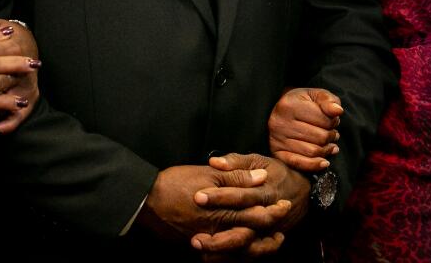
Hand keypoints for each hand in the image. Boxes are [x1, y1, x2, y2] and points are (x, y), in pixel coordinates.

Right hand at [137, 162, 291, 252]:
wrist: (146, 202)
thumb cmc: (175, 184)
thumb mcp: (208, 175)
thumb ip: (236, 177)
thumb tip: (261, 177)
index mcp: (224, 211)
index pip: (258, 215)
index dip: (274, 211)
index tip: (284, 205)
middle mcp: (219, 231)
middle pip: (253, 238)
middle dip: (269, 235)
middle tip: (281, 230)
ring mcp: (209, 242)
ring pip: (240, 252)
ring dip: (258, 249)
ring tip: (270, 242)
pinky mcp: (198, 246)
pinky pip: (223, 257)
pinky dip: (237, 255)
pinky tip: (242, 247)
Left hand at [191, 154, 311, 257]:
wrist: (304, 194)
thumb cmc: (277, 174)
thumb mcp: (260, 161)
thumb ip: (236, 162)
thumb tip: (214, 162)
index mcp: (265, 193)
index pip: (240, 196)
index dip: (220, 197)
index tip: (198, 197)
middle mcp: (267, 217)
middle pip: (242, 228)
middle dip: (218, 235)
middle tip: (195, 236)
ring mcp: (267, 232)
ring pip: (245, 248)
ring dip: (221, 249)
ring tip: (198, 246)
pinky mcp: (265, 242)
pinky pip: (248, 255)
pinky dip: (228, 258)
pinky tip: (207, 255)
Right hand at [268, 87, 342, 172]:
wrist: (279, 110)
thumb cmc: (301, 102)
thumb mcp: (315, 95)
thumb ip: (328, 100)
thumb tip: (338, 111)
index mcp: (289, 105)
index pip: (324, 120)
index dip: (334, 122)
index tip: (333, 121)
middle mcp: (280, 122)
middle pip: (320, 137)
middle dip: (331, 137)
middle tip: (332, 134)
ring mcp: (276, 139)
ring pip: (313, 152)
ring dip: (326, 150)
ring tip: (329, 145)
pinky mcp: (276, 152)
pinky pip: (299, 163)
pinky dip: (315, 165)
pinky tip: (324, 162)